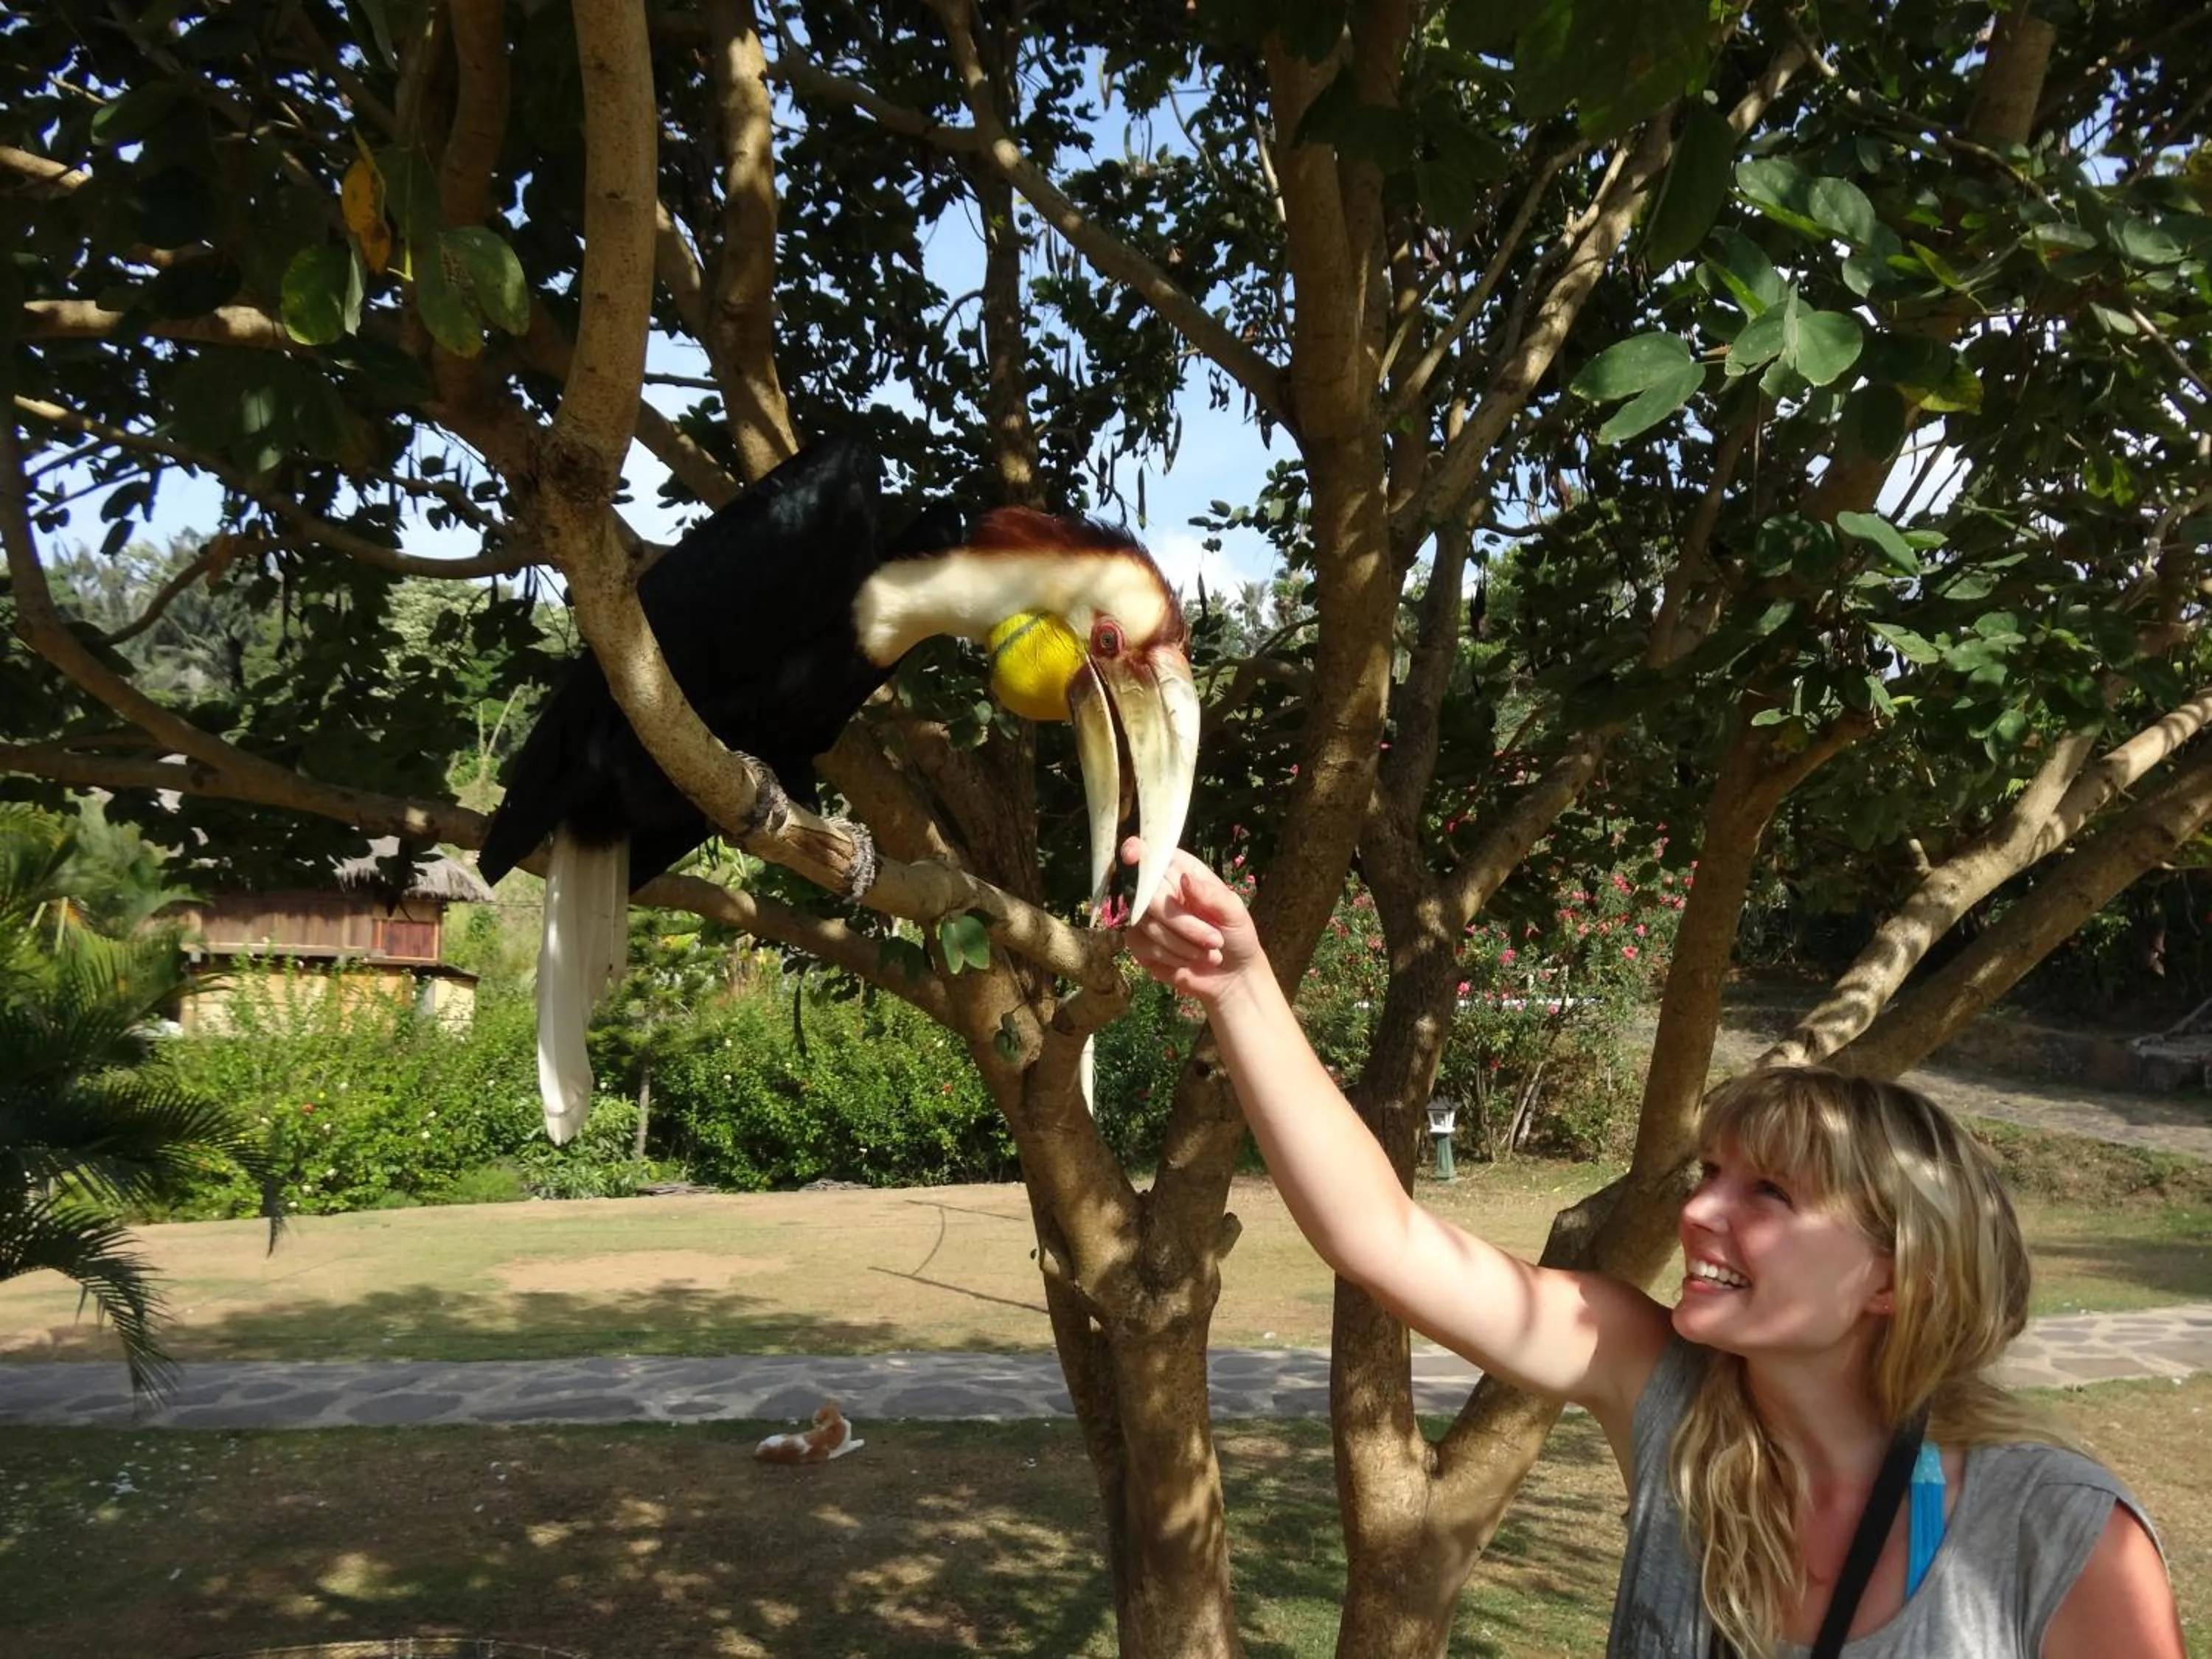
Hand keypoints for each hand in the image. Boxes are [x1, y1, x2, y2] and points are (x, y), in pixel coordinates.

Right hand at [1118, 839, 1262, 1004]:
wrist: (1232, 974)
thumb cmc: (1236, 935)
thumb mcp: (1234, 912)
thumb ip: (1212, 895)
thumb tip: (1184, 879)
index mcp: (1181, 871)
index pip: (1152, 853)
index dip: (1137, 851)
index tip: (1133, 855)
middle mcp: (1159, 890)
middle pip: (1148, 895)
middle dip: (1183, 922)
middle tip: (1215, 940)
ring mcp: (1146, 917)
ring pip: (1147, 924)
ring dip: (1183, 944)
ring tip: (1210, 953)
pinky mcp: (1139, 943)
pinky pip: (1143, 945)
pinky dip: (1171, 956)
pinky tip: (1189, 960)